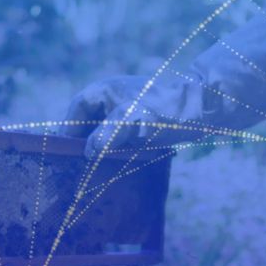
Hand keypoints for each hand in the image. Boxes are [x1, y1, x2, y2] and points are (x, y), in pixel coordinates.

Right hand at [62, 75, 204, 158]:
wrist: (206, 107)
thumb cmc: (167, 110)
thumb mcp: (133, 120)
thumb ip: (108, 133)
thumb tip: (86, 152)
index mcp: (104, 91)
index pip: (74, 111)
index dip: (65, 132)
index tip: (59, 154)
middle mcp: (113, 99)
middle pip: (87, 123)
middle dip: (81, 144)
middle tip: (73, 169)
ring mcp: (128, 111)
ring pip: (104, 133)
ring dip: (99, 151)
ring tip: (92, 174)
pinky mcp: (142, 125)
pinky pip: (120, 140)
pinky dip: (115, 154)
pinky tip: (116, 170)